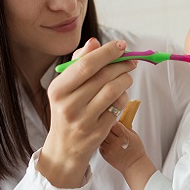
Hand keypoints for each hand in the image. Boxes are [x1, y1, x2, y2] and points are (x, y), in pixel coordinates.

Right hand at [36, 38, 136, 187]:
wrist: (65, 147)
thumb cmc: (68, 109)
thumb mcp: (66, 86)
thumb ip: (79, 62)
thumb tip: (94, 42)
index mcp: (58, 89)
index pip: (86, 64)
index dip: (107, 52)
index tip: (121, 45)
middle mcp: (69, 105)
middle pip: (103, 76)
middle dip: (122, 64)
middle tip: (131, 60)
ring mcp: (84, 121)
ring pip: (114, 90)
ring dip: (125, 79)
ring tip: (127, 76)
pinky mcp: (98, 132)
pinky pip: (118, 107)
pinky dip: (124, 96)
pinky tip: (121, 94)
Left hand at [100, 122, 145, 173]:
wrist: (134, 165)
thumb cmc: (136, 150)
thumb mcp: (134, 135)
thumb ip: (125, 127)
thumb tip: (118, 120)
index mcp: (124, 135)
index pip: (114, 124)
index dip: (114, 122)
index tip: (114, 121)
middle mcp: (116, 142)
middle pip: (106, 129)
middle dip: (108, 128)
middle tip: (110, 128)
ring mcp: (109, 149)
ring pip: (101, 137)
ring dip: (104, 135)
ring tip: (109, 136)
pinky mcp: (105, 155)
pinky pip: (100, 145)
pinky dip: (103, 143)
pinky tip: (108, 143)